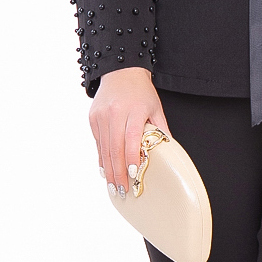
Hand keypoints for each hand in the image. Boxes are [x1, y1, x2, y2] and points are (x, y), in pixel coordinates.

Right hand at [89, 67, 170, 196]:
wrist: (120, 71)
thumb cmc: (141, 91)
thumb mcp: (156, 108)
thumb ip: (161, 130)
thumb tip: (167, 153)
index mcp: (134, 110)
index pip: (131, 139)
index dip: (131, 159)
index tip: (133, 175)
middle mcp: (115, 113)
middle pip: (115, 148)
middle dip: (118, 172)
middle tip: (122, 190)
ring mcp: (101, 116)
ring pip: (104, 149)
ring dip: (109, 170)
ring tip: (114, 187)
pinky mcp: (93, 118)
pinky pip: (98, 143)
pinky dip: (102, 158)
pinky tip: (106, 171)